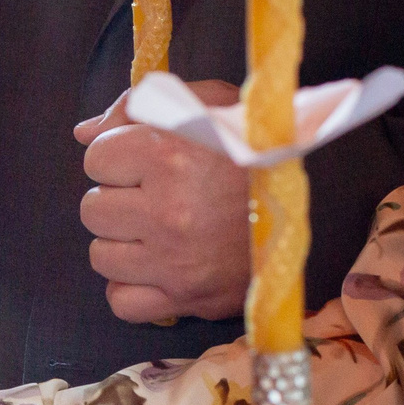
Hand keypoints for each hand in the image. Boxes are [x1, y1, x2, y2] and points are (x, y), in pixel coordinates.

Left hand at [75, 81, 251, 324]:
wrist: (319, 203)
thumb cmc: (257, 148)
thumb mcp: (209, 103)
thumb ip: (139, 106)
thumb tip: (84, 133)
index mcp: (169, 155)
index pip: (96, 158)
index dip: (118, 156)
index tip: (145, 160)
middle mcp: (167, 212)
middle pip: (93, 209)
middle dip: (118, 199)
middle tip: (153, 196)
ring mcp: (175, 262)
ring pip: (102, 256)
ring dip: (123, 243)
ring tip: (157, 229)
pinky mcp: (186, 299)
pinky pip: (121, 301)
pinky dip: (131, 286)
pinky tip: (155, 266)